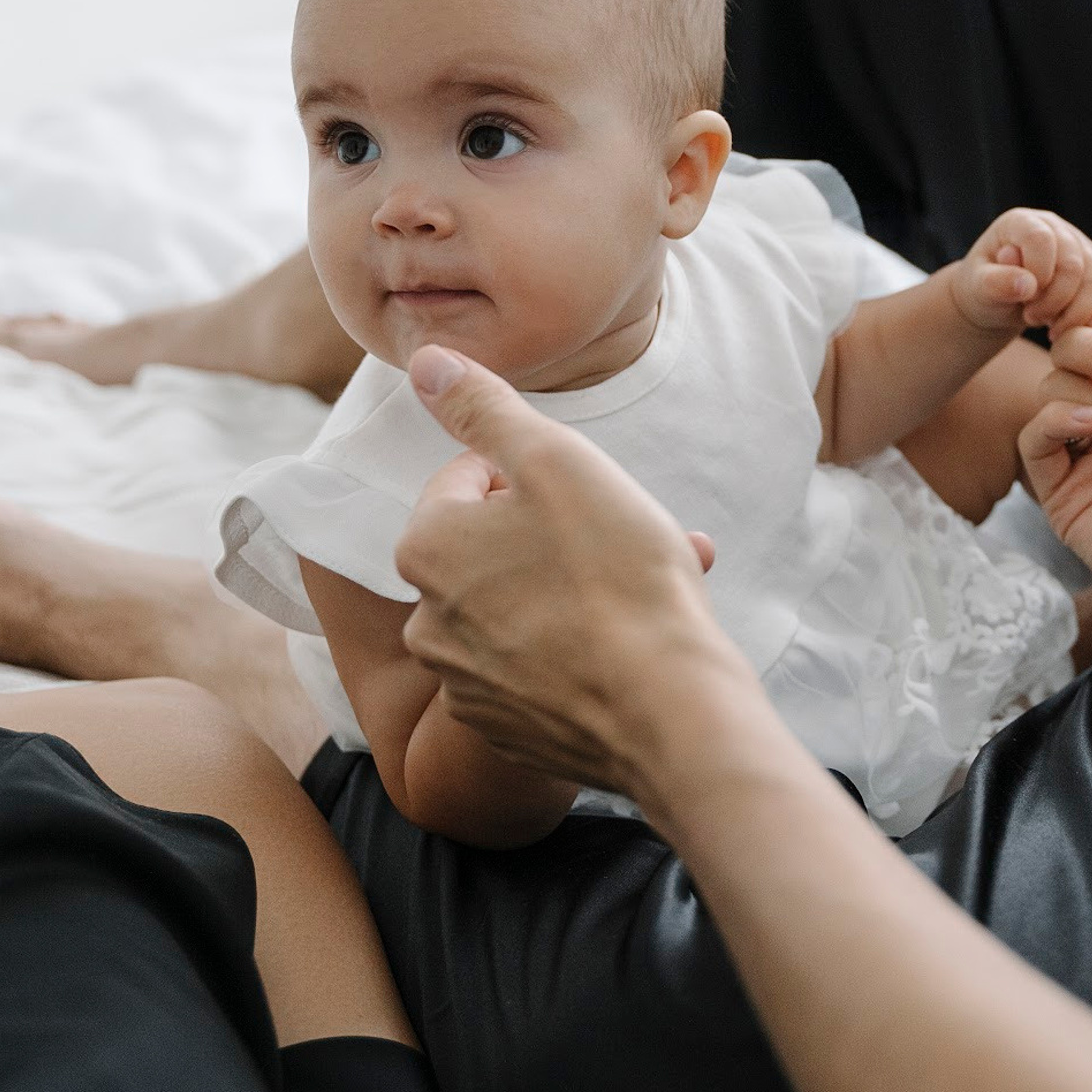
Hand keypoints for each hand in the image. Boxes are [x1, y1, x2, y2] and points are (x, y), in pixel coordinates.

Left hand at [393, 347, 742, 795]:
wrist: (666, 710)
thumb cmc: (616, 576)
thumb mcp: (554, 462)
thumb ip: (482, 407)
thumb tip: (425, 362)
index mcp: (426, 548)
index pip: (471, 479)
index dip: (535, 477)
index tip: (585, 498)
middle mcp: (428, 621)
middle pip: (492, 549)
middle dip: (555, 536)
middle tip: (622, 541)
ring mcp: (466, 683)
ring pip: (521, 608)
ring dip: (577, 590)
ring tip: (647, 589)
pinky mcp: (506, 730)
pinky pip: (538, 668)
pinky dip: (578, 648)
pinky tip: (633, 643)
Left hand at [950, 205, 1091, 338]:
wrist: (999, 300)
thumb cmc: (984, 291)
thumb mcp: (979, 289)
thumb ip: (996, 283)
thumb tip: (1028, 285)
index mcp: (1020, 222)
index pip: (1041, 239)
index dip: (1038, 274)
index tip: (1025, 302)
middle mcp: (1053, 225)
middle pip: (1074, 263)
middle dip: (1056, 301)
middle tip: (1032, 319)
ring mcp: (1078, 243)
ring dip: (1076, 312)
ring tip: (1050, 329)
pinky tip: (1077, 328)